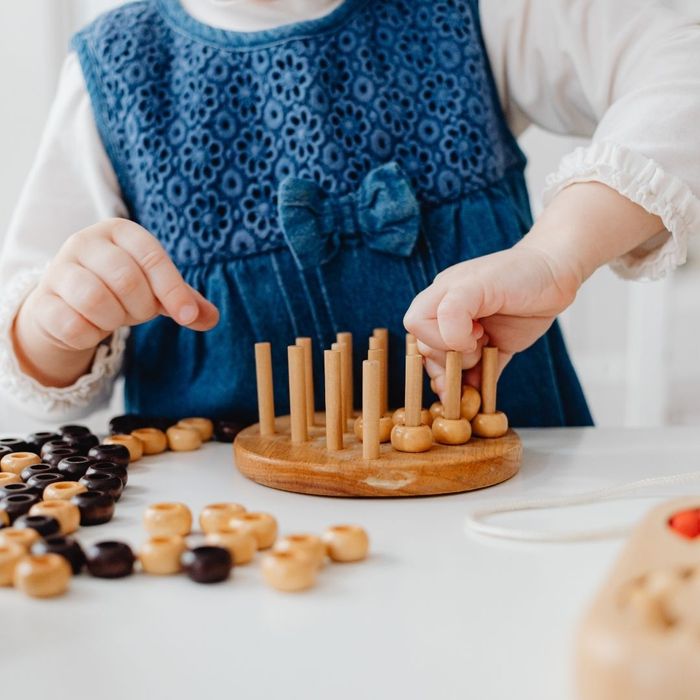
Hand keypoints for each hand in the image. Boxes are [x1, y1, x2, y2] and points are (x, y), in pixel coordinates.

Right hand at [12, 218, 218, 386]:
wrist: (68, 305)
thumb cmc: (120, 290)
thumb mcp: (157, 291)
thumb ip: (186, 302)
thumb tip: (211, 317)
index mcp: (120, 231)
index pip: (152, 257)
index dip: (172, 289)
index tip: (187, 317)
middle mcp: (85, 241)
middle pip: (126, 279)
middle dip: (141, 307)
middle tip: (138, 313)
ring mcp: (58, 269)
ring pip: (96, 300)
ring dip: (114, 320)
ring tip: (113, 318)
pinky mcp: (42, 301)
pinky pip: (74, 325)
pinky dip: (91, 335)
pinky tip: (90, 327)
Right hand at [404, 182, 665, 399]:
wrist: (557, 272)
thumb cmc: (519, 272)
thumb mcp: (480, 283)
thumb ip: (453, 310)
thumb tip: (453, 346)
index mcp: (442, 297)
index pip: (416, 325)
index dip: (437, 337)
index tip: (469, 334)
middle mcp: (452, 317)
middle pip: (428, 350)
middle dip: (450, 358)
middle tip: (478, 347)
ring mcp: (472, 335)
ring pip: (448, 367)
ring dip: (459, 376)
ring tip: (482, 362)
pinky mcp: (495, 350)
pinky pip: (476, 376)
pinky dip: (477, 386)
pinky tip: (482, 390)